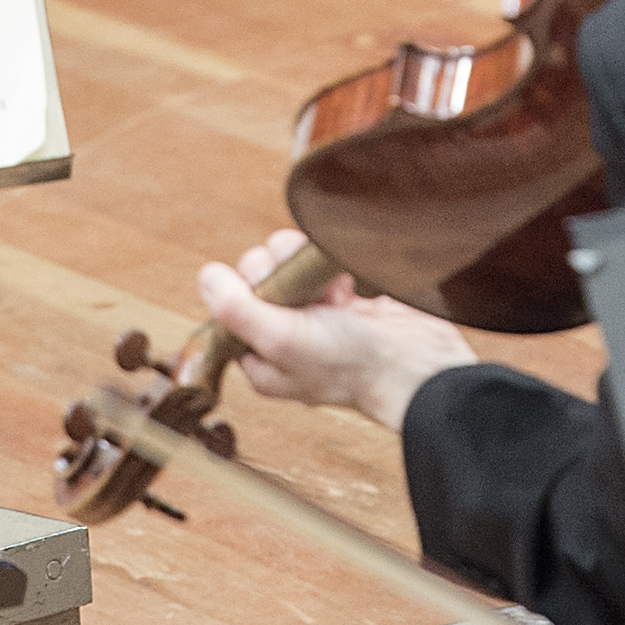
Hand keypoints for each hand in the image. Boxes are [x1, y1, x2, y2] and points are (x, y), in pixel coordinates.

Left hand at [195, 227, 478, 432]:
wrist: (418, 362)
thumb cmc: (353, 364)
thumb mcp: (283, 339)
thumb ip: (237, 308)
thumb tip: (206, 275)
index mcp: (261, 358)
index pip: (230, 303)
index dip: (245, 286)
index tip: (270, 292)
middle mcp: (283, 336)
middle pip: (258, 274)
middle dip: (280, 271)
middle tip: (305, 293)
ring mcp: (313, 314)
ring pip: (287, 261)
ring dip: (305, 266)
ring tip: (330, 291)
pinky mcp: (341, 296)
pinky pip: (318, 261)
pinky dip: (329, 265)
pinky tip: (345, 285)